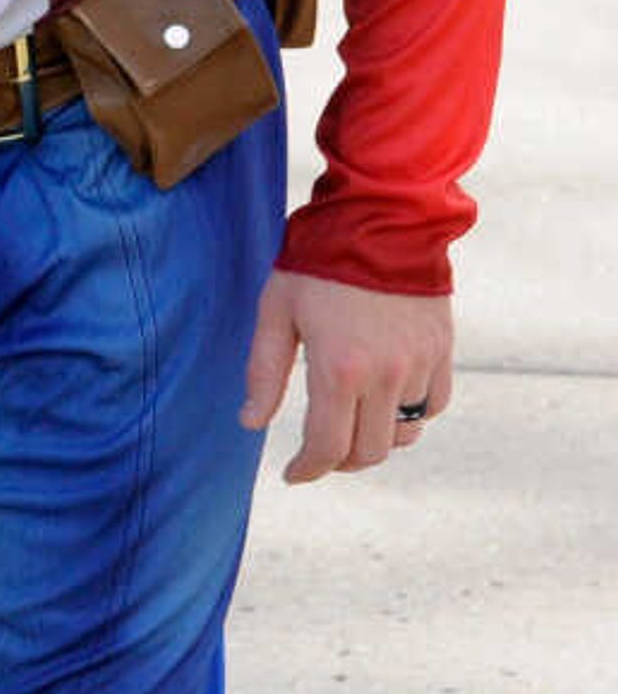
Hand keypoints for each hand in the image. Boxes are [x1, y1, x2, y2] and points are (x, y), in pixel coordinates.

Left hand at [241, 270, 456, 483]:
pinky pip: (433, 405)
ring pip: (405, 433)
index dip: (308, 469)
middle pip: (370, 451)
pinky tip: (385, 405)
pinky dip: (410, 417)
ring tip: (350, 428)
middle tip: (318, 454)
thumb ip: (264, 373)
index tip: (293, 474)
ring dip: (376, 440)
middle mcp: (386, 375)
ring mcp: (420, 364)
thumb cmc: (318, 263)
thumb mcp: (275, 313)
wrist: (381, 219)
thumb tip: (251, 423)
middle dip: (340, 461)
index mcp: (339, 370)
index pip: (328, 447)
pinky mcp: (442, 350)